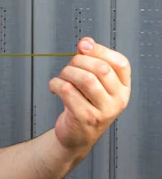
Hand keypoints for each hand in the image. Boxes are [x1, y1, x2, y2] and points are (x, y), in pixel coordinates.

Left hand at [49, 37, 130, 152]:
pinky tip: (54, 87)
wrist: (76, 136)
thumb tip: (85, 42)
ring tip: (61, 78)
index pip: (120, 63)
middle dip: (78, 61)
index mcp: (123, 88)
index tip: (83, 46)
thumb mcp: (91, 82)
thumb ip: (90, 60)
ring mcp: (104, 111)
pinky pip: (68, 91)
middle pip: (101, 69)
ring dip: (67, 73)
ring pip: (85, 79)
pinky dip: (56, 84)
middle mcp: (118, 100)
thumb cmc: (83, 104)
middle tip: (68, 67)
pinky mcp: (86, 118)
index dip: (100, 50)